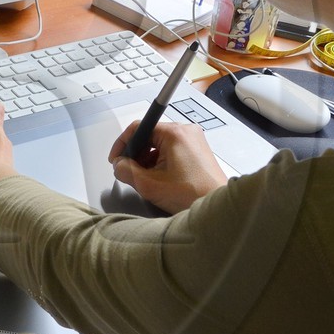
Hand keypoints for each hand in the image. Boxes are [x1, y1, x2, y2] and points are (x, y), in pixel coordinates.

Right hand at [108, 120, 225, 213]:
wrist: (216, 206)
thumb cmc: (193, 194)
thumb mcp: (150, 184)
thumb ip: (127, 171)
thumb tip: (119, 165)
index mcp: (174, 133)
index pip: (139, 127)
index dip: (123, 144)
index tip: (117, 158)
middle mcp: (186, 132)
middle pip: (149, 135)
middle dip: (136, 154)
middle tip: (129, 171)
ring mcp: (193, 141)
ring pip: (159, 144)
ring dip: (148, 160)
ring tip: (146, 178)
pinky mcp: (197, 151)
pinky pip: (171, 150)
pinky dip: (160, 162)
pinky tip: (158, 178)